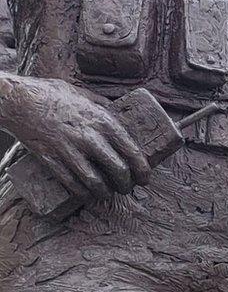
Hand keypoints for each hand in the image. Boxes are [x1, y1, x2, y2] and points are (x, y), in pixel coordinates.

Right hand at [0, 76, 150, 201]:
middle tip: (128, 188)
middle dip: (127, 184)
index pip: (132, 151)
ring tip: (108, 195)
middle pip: (118, 169)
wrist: (17, 100)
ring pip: (96, 181)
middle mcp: (90, 137)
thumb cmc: (51, 94)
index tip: (145, 177)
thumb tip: (118, 113)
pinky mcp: (51, 159)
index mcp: (103, 120)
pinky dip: (82, 194)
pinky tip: (87, 196)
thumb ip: (103, 106)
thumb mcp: (84, 94)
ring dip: (105, 192)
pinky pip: (71, 183)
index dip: (142, 169)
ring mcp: (70, 149)